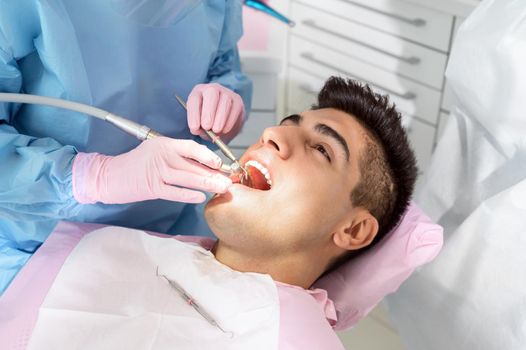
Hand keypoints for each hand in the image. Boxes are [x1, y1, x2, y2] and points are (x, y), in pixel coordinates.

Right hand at [73, 137, 231, 203]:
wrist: (110, 176)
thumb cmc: (137, 165)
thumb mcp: (157, 153)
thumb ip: (178, 157)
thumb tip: (205, 167)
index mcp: (164, 143)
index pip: (191, 147)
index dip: (208, 156)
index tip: (221, 164)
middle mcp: (162, 155)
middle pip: (194, 165)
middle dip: (214, 174)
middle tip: (229, 181)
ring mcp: (157, 171)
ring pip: (188, 178)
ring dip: (207, 184)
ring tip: (222, 189)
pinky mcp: (151, 187)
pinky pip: (175, 192)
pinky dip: (188, 195)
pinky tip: (201, 197)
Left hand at [187, 83, 244, 141]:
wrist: (223, 121)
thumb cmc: (207, 121)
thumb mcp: (199, 124)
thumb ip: (198, 127)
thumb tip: (199, 130)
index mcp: (198, 93)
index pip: (194, 99)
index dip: (194, 114)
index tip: (194, 127)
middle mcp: (212, 89)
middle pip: (211, 93)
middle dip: (208, 112)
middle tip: (207, 127)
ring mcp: (226, 93)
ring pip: (225, 101)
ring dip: (220, 118)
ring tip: (216, 130)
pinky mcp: (237, 100)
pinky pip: (235, 109)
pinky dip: (230, 121)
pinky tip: (225, 130)